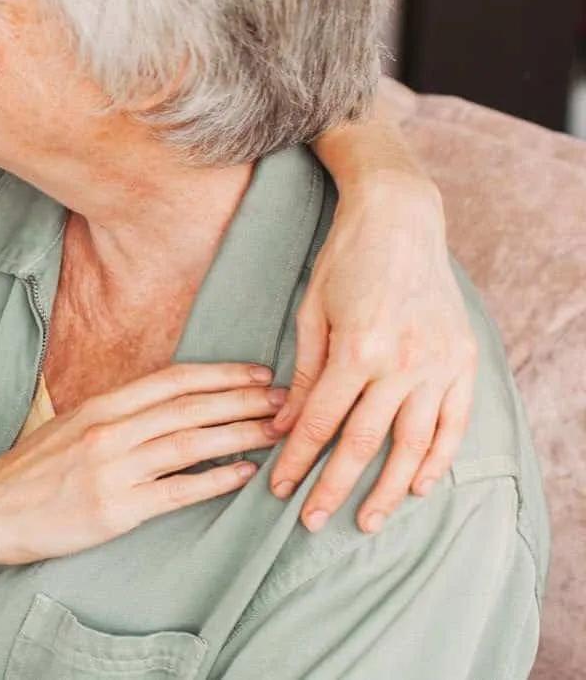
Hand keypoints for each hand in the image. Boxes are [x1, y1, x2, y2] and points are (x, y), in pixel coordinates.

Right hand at [0, 362, 283, 565]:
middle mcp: (110, 430)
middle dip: (244, 400)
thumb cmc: (29, 472)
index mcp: (101, 406)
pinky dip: (215, 479)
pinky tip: (244, 474)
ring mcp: (114, 469)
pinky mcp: (117, 509)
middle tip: (287, 398)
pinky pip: (177, 490)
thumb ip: (114, 416)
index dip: (221, 374)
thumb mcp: (69, 427)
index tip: (259, 373)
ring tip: (278, 432)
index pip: (173, 380)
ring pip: (191, 443)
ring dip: (240, 435)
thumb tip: (163, 409)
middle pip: (190, 407)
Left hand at [268, 173, 476, 533]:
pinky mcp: (462, 361)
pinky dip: (437, 458)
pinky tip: (418, 486)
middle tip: (312, 522)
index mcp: (357, 349)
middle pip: (364, 443)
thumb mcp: (311, 313)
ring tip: (367, 521)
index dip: (298, 461)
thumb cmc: (345, 261)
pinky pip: (453, 423)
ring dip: (388, 488)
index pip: (322, 423)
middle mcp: (402, 363)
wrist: (401, 220)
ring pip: (412, 444)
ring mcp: (438, 364)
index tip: (280, 489)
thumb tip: (285, 427)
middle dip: (334, 487)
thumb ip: (303, 374)